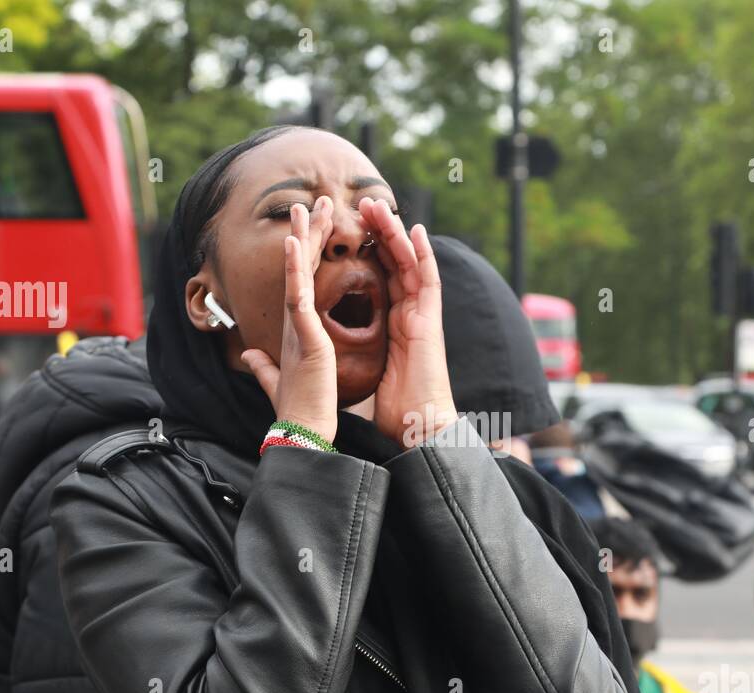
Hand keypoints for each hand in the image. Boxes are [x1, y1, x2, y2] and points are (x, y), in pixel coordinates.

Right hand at [242, 198, 338, 443]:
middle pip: (301, 270)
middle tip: (315, 201)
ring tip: (309, 206)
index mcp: (296, 332)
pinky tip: (295, 244)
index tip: (314, 228)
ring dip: (304, 238)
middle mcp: (294, 324)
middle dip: (308, 234)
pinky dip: (296, 270)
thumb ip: (265, 367)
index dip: (307, 255)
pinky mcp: (305, 338)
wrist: (302, 434)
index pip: (304, 283)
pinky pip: (300, 297)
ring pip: (299, 274)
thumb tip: (249, 356)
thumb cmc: (297, 411)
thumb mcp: (281, 382)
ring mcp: (297, 328)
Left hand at [359, 197, 456, 447]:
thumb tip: (322, 354)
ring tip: (379, 205)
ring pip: (410, 263)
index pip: (380, 277)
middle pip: (395, 263)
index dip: (368, 250)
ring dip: (396, 232)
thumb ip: (348, 356)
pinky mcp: (431, 322)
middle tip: (361, 203)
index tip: (349, 227)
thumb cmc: (395, 409)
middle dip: (379, 232)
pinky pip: (429, 281)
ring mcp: (423, 316)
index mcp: (394, 324)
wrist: (418, 428)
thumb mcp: (364, 373)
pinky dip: (423, 255)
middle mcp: (410, 314)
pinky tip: (414, 230)